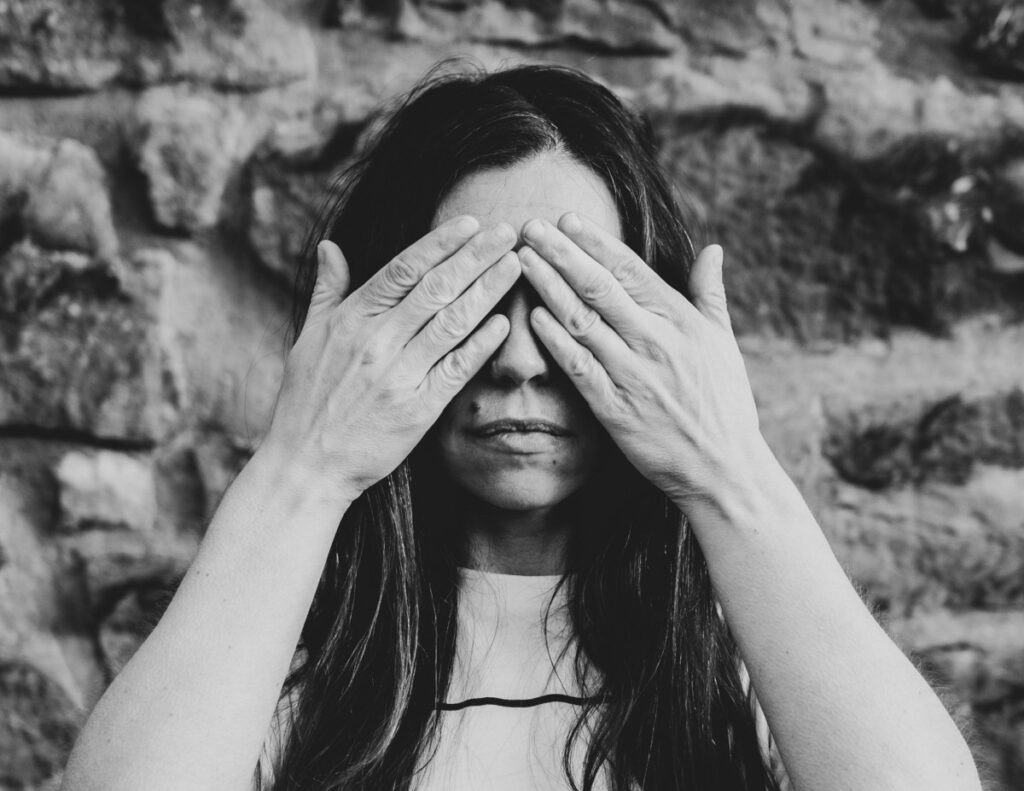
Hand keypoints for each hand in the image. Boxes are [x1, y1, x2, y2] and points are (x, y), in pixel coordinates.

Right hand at [261, 217, 520, 505]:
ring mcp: (399, 374)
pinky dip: (482, 344)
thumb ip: (327, 290)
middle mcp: (377, 341)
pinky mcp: (418, 409)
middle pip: (436, 288)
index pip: (403, 269)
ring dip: (487, 290)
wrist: (307, 464)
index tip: (470, 224)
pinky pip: (457, 368)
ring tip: (515, 264)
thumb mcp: (308, 338)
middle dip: (476, 256)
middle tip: (508, 231)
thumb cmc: (306, 400)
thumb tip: (332, 246)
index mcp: (351, 319)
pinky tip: (505, 322)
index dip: (440, 244)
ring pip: (452, 321)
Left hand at [518, 213, 763, 510]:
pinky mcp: (615, 409)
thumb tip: (713, 249)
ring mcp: (632, 375)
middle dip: (562, 253)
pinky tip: (533, 317)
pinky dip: (555, 341)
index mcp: (679, 320)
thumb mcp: (724, 342)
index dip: (595, 242)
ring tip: (523, 259)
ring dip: (549, 287)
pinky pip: (579, 367)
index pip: (630, 269)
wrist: (723, 468)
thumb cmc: (724, 403)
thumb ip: (710, 294)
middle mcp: (654, 341)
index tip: (567, 219)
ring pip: (582, 320)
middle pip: (599, 287)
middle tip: (531, 225)